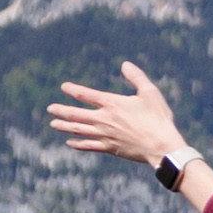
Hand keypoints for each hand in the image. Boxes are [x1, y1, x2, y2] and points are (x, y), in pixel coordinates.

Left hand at [47, 62, 205, 194]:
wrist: (162, 146)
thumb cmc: (158, 119)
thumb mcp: (150, 93)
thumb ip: (137, 77)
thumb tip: (125, 64)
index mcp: (112, 104)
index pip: (85, 95)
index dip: (72, 90)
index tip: (64, 87)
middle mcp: (104, 119)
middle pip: (75, 114)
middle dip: (61, 110)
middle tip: (50, 108)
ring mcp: (105, 135)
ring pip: (78, 130)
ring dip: (64, 126)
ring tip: (53, 124)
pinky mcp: (110, 148)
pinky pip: (88, 145)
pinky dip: (78, 144)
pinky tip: (70, 143)